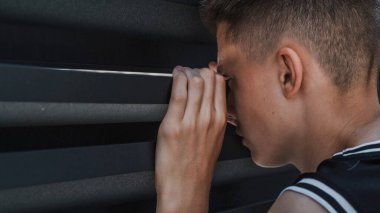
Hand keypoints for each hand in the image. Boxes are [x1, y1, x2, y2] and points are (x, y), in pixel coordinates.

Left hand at [155, 64, 226, 212]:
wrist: (186, 187)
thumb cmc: (198, 167)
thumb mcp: (215, 140)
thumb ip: (213, 118)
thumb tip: (208, 99)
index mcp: (219, 121)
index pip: (220, 85)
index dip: (212, 72)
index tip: (205, 69)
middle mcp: (208, 118)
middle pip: (208, 80)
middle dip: (199, 70)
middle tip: (192, 71)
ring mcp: (191, 120)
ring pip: (194, 83)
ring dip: (187, 72)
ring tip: (182, 72)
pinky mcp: (173, 124)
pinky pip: (178, 93)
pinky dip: (177, 79)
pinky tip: (175, 74)